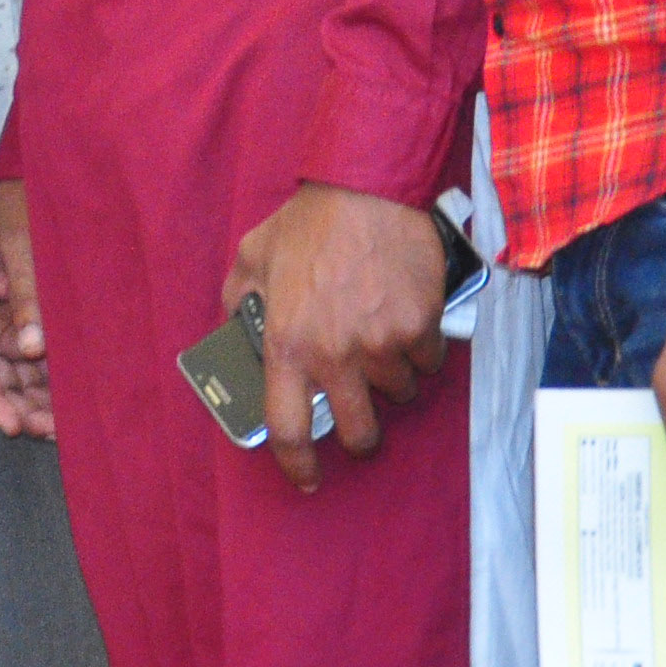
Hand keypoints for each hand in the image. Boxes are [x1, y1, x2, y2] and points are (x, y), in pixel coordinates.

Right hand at [0, 178, 55, 436]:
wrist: (45, 190)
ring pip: (20, 377)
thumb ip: (27, 299)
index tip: (11, 426)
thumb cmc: (26, 214)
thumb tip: (31, 348)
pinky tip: (75, 399)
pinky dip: (54, 382)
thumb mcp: (23, 251)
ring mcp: (14, 325)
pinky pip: (42, 362)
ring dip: (38, 402)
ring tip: (67, 423)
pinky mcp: (38, 324)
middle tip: (51, 431)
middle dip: (20, 408)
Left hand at [224, 183, 449, 490]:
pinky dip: (419, 349)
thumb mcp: (253, 257)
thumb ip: (239, 299)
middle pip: (358, 432)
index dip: (296, 463)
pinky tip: (405, 318)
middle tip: (359, 413)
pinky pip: (427, 361)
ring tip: (377, 340)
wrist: (366, 188)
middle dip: (361, 433)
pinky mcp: (422, 328)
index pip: (287, 427)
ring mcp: (384, 345)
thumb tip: (238, 327)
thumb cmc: (308, 223)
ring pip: (398, 394)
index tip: (306, 477)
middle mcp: (337, 355)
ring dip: (391, 379)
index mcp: (288, 344)